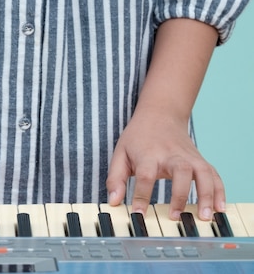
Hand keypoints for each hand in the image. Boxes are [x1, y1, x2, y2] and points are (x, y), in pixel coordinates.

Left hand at [106, 109, 224, 220]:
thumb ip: (115, 178)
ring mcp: (189, 157)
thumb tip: (113, 201)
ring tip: (204, 216)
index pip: (145, 175)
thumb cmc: (138, 137)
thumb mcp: (120, 153)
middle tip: (176, 217)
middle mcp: (171, 155)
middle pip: (180, 171)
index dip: (141, 195)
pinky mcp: (200, 160)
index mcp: (148, 154)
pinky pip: (214, 175)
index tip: (139, 214)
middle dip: (179, 194)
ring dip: (206, 195)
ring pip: (202, 173)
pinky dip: (219, 191)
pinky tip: (219, 208)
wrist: (160, 114)